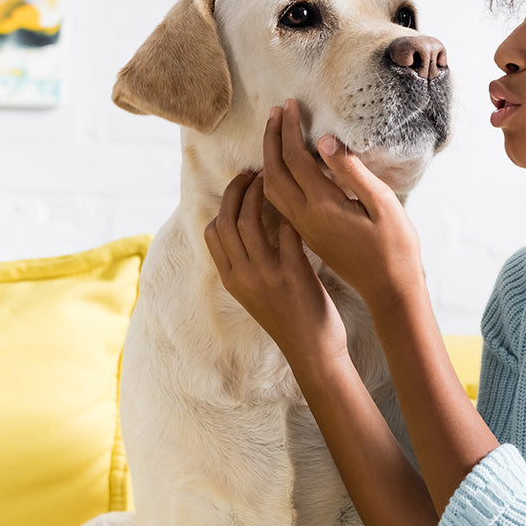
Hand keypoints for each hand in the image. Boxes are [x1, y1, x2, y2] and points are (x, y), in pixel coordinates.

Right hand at [204, 170, 349, 376]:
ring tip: (273, 180)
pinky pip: (286, 235)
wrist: (312, 352)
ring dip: (259, 194)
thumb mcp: (257, 295)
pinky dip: (290, 215)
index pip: (213, 232)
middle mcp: (243, 276)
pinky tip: (301, 203)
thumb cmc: (291, 321)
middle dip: (237, 190)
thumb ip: (249, 267)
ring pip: (249, 222)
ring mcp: (266, 276)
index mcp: (232, 280)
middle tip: (253, 173)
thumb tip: (249, 236)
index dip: (224, 203)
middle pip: (227, 220)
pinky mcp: (293, 276)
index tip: (240, 187)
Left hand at [261, 99, 424, 314]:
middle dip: (272, 138)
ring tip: (276, 135)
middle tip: (276, 112)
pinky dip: (275, 179)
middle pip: (274, 172)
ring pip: (272, 190)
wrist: (390, 290)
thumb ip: (352, 171)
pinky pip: (280, 204)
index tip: (289, 104)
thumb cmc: (395, 247)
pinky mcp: (309, 238)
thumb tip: (324, 141)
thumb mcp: (382, 204)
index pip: (295, 158)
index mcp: (323, 206)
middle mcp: (306, 218)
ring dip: (269, 159)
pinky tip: (284, 171)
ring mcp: (305, 230)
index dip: (289, 128)